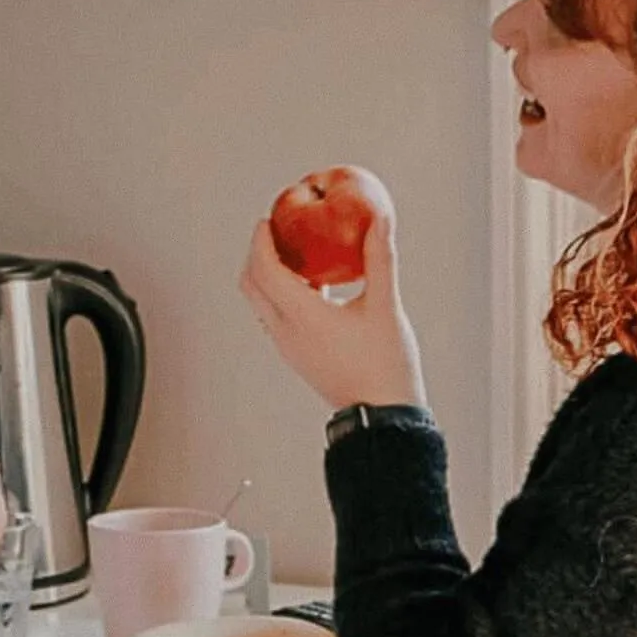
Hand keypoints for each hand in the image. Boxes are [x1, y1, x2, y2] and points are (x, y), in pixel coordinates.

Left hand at [239, 213, 426, 412]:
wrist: (382, 415)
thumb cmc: (385, 364)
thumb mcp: (385, 306)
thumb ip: (380, 259)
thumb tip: (381, 220)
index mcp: (301, 316)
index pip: (264, 269)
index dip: (260, 241)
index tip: (267, 220)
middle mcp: (285, 331)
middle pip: (251, 284)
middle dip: (257, 255)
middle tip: (274, 232)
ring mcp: (287, 346)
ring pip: (261, 302)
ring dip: (268, 275)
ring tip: (295, 253)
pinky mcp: (296, 355)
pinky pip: (276, 316)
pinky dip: (282, 294)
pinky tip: (315, 284)